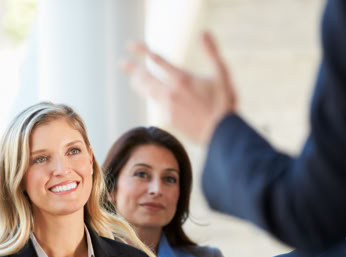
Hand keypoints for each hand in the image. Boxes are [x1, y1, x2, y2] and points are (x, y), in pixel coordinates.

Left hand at [121, 33, 236, 144]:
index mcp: (182, 78)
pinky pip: (156, 104)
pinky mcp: (168, 119)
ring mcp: (167, 107)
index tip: (131, 46)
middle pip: (144, 78)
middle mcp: (170, 92)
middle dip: (132, 69)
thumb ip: (211, 52)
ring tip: (132, 78)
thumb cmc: (224, 103)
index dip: (142, 51)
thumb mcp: (221, 74)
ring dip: (138, 83)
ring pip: (146, 92)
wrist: (221, 134)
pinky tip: (152, 95)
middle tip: (121, 63)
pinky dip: (152, 97)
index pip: (156, 60)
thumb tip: (204, 32)